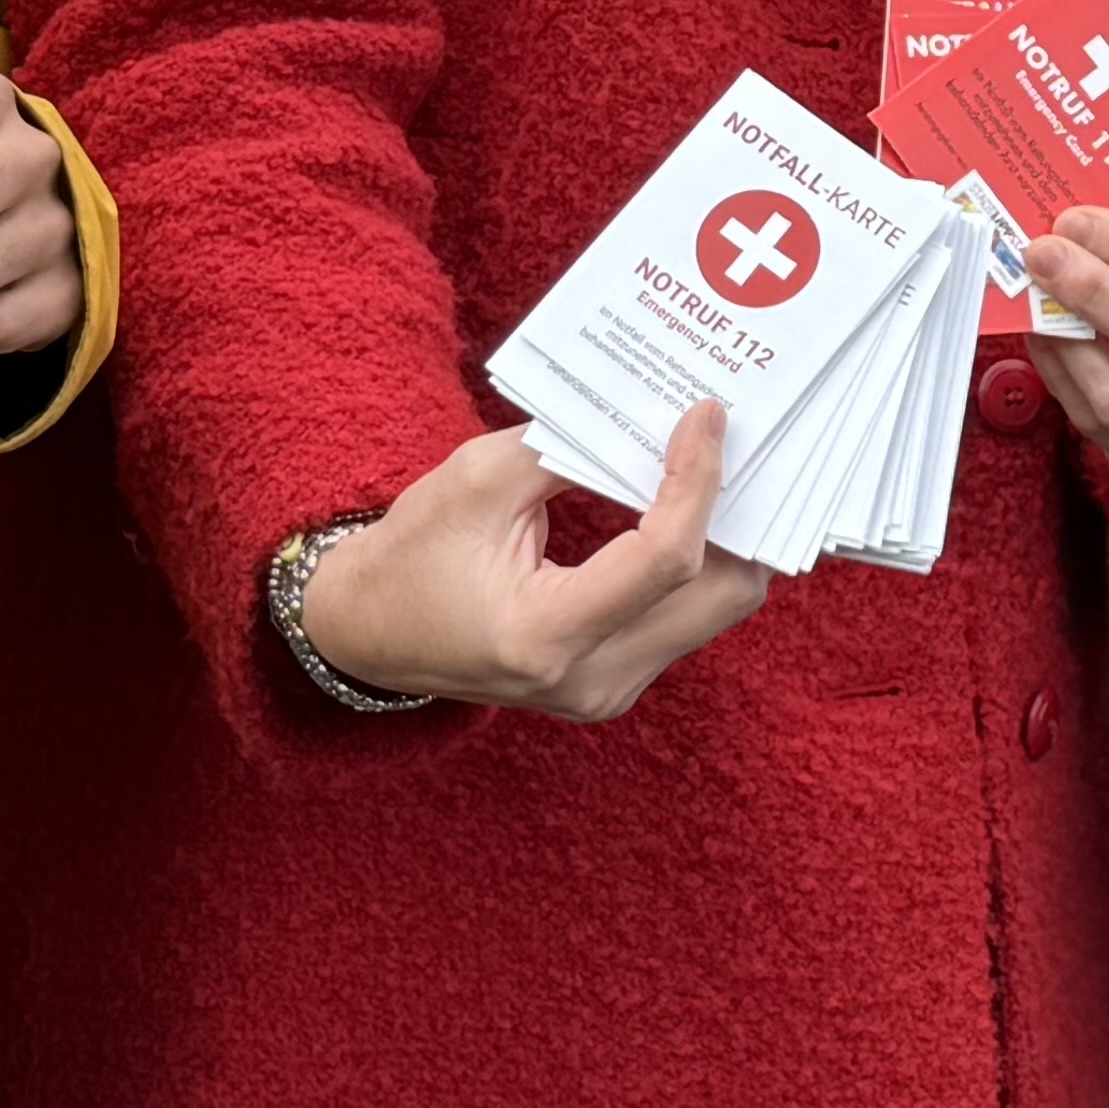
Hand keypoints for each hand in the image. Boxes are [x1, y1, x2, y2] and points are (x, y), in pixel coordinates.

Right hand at [293, 411, 772, 719]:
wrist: (370, 631)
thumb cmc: (414, 552)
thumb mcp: (480, 479)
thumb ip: (573, 449)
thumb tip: (661, 421)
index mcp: (545, 637)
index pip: (664, 560)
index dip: (697, 481)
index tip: (706, 416)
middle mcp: (591, 681)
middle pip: (722, 594)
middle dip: (738, 512)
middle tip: (730, 439)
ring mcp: (610, 692)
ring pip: (717, 607)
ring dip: (724, 534)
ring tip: (712, 463)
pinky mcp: (617, 681)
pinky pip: (687, 615)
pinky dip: (695, 558)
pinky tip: (684, 505)